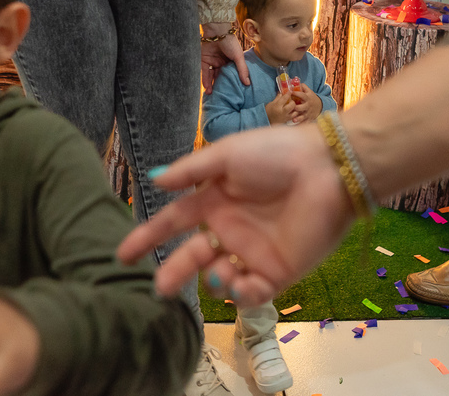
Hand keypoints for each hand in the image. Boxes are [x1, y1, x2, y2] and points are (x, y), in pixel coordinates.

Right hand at [116, 124, 353, 307]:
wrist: (326, 170)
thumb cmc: (276, 154)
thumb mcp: (227, 155)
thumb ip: (190, 171)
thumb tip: (153, 181)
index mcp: (215, 200)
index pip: (174, 223)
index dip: (148, 237)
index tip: (123, 255)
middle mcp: (230, 228)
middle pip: (192, 258)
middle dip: (173, 273)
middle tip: (159, 287)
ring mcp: (254, 252)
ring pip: (219, 279)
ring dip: (212, 280)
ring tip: (219, 271)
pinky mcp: (279, 272)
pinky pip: (251, 294)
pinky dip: (240, 293)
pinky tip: (240, 280)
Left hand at [201, 27, 248, 93]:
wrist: (217, 31)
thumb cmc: (230, 42)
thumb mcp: (238, 57)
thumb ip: (242, 70)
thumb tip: (248, 84)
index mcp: (230, 61)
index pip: (230, 74)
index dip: (230, 83)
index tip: (230, 93)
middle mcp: (221, 62)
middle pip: (219, 76)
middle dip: (219, 86)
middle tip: (219, 97)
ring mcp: (212, 60)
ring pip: (211, 75)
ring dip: (211, 85)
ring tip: (211, 95)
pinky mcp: (203, 59)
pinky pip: (204, 71)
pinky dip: (205, 79)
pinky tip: (207, 88)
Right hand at [264, 91, 296, 124]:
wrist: (266, 120)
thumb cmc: (267, 111)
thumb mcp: (271, 103)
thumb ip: (278, 98)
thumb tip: (282, 92)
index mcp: (277, 106)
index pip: (284, 98)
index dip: (288, 94)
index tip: (290, 91)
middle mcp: (282, 112)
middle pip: (292, 105)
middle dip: (293, 101)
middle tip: (291, 101)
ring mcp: (285, 117)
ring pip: (295, 112)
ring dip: (295, 108)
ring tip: (293, 106)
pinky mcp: (287, 121)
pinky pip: (294, 117)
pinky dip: (295, 113)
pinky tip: (293, 111)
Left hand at [290, 84, 322, 122]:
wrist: (320, 106)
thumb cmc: (311, 98)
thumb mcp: (309, 91)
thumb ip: (303, 86)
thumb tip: (294, 81)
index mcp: (307, 98)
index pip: (302, 95)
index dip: (296, 93)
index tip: (290, 92)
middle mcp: (308, 105)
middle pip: (302, 107)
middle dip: (297, 107)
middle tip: (292, 107)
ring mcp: (308, 112)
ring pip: (303, 116)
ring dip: (299, 118)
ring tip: (294, 120)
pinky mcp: (309, 118)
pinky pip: (304, 122)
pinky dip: (300, 124)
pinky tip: (295, 126)